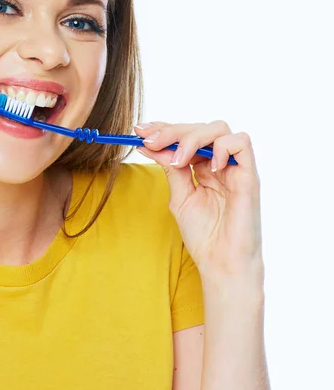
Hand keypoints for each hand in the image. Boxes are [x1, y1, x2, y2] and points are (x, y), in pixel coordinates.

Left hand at [135, 121, 263, 283]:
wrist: (221, 262)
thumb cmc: (204, 234)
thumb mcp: (179, 196)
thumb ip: (170, 169)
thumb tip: (149, 145)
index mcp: (201, 166)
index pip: (184, 135)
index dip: (163, 129)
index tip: (139, 131)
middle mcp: (219, 162)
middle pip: (199, 128)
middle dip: (171, 131)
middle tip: (151, 141)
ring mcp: (234, 167)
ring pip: (219, 129)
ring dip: (192, 138)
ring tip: (178, 160)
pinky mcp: (249, 175)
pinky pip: (242, 143)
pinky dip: (222, 148)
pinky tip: (209, 168)